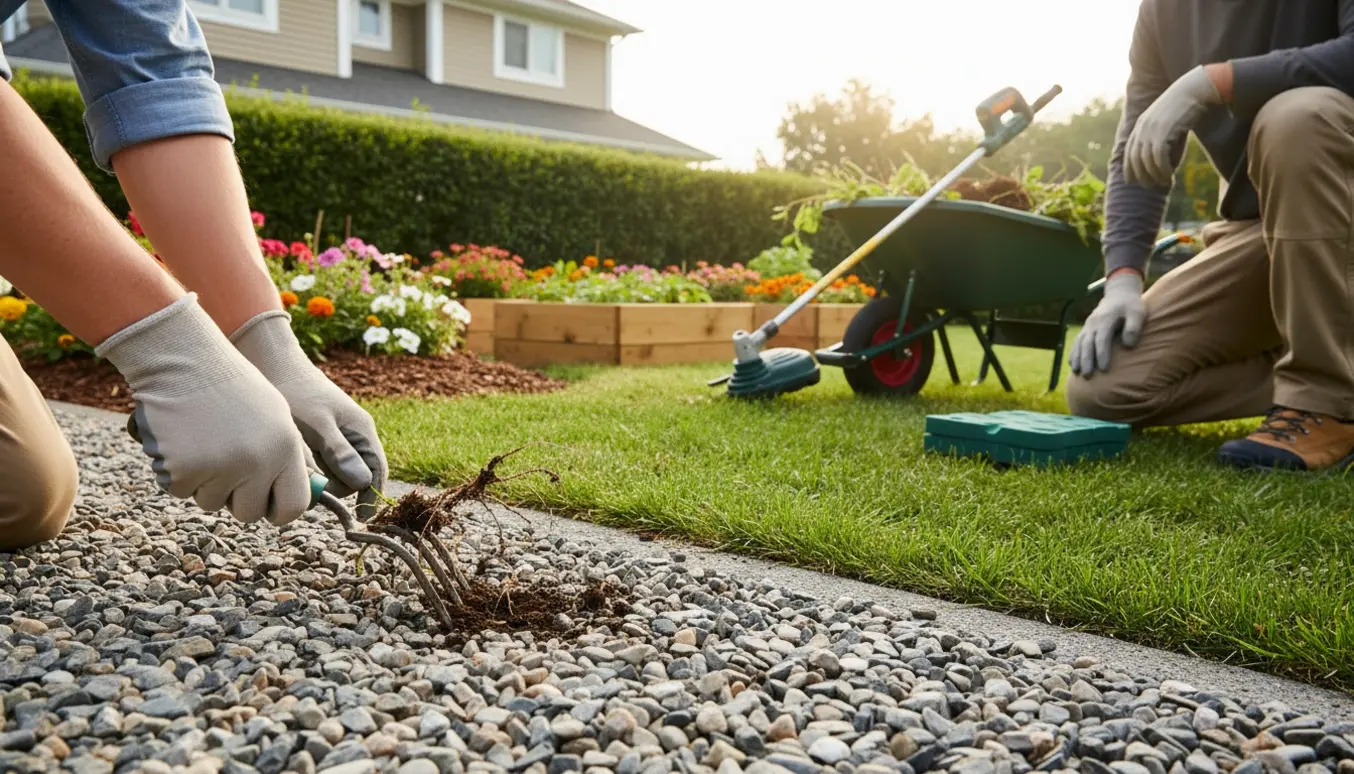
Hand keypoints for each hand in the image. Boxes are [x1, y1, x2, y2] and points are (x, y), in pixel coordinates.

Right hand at [96, 294, 311, 524]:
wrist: (184, 360)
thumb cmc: (233, 388)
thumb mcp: (277, 417)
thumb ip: (288, 459)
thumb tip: (300, 500)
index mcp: (285, 449)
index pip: (294, 506)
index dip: (278, 510)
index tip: (266, 503)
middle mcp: (256, 463)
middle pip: (249, 513)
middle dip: (237, 498)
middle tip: (226, 466)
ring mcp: (218, 469)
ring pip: (212, 503)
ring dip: (206, 482)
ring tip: (204, 441)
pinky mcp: (181, 471)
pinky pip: (180, 491)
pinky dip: (178, 472)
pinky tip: (181, 440)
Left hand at [230, 310, 387, 519]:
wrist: (270, 365)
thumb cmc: (296, 392)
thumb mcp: (317, 423)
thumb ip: (339, 452)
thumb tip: (362, 482)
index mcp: (361, 431)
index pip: (376, 472)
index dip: (370, 496)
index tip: (360, 517)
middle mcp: (352, 437)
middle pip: (352, 478)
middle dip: (333, 487)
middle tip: (307, 485)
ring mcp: (334, 439)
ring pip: (333, 474)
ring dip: (316, 479)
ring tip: (293, 470)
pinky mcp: (315, 441)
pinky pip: (317, 466)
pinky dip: (305, 470)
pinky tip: (288, 464)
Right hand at [1070, 271, 1146, 376]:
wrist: (1119, 294)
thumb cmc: (1130, 306)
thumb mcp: (1137, 313)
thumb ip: (1133, 327)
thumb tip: (1128, 345)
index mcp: (1106, 319)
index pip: (1102, 339)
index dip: (1102, 354)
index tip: (1104, 370)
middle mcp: (1093, 324)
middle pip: (1087, 344)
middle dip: (1086, 360)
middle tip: (1087, 375)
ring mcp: (1088, 326)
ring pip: (1079, 344)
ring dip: (1078, 358)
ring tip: (1077, 372)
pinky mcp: (1086, 329)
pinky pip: (1077, 342)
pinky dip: (1073, 353)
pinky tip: (1073, 365)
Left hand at [1125, 65, 1222, 187]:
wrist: (1195, 89)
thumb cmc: (1186, 107)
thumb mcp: (1167, 122)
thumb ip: (1160, 138)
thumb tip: (1160, 161)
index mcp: (1140, 124)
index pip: (1129, 151)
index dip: (1128, 167)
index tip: (1131, 181)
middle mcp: (1142, 127)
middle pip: (1135, 158)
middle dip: (1140, 175)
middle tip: (1149, 186)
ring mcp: (1151, 129)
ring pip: (1146, 160)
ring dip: (1154, 175)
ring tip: (1163, 182)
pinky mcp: (1163, 131)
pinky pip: (1158, 157)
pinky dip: (1162, 169)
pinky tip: (1169, 175)